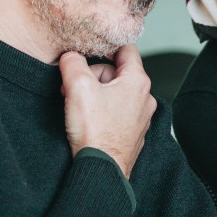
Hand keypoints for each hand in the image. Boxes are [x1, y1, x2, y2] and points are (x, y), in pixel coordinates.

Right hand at [59, 44, 156, 177]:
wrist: (102, 169)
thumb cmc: (96, 133)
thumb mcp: (78, 87)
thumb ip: (73, 63)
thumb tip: (71, 56)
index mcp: (137, 82)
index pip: (126, 49)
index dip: (106, 47)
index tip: (90, 52)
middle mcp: (145, 98)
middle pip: (117, 72)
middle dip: (93, 76)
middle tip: (74, 87)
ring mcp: (140, 116)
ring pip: (116, 92)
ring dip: (96, 93)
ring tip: (79, 105)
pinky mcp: (133, 132)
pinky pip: (117, 111)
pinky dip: (103, 110)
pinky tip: (89, 120)